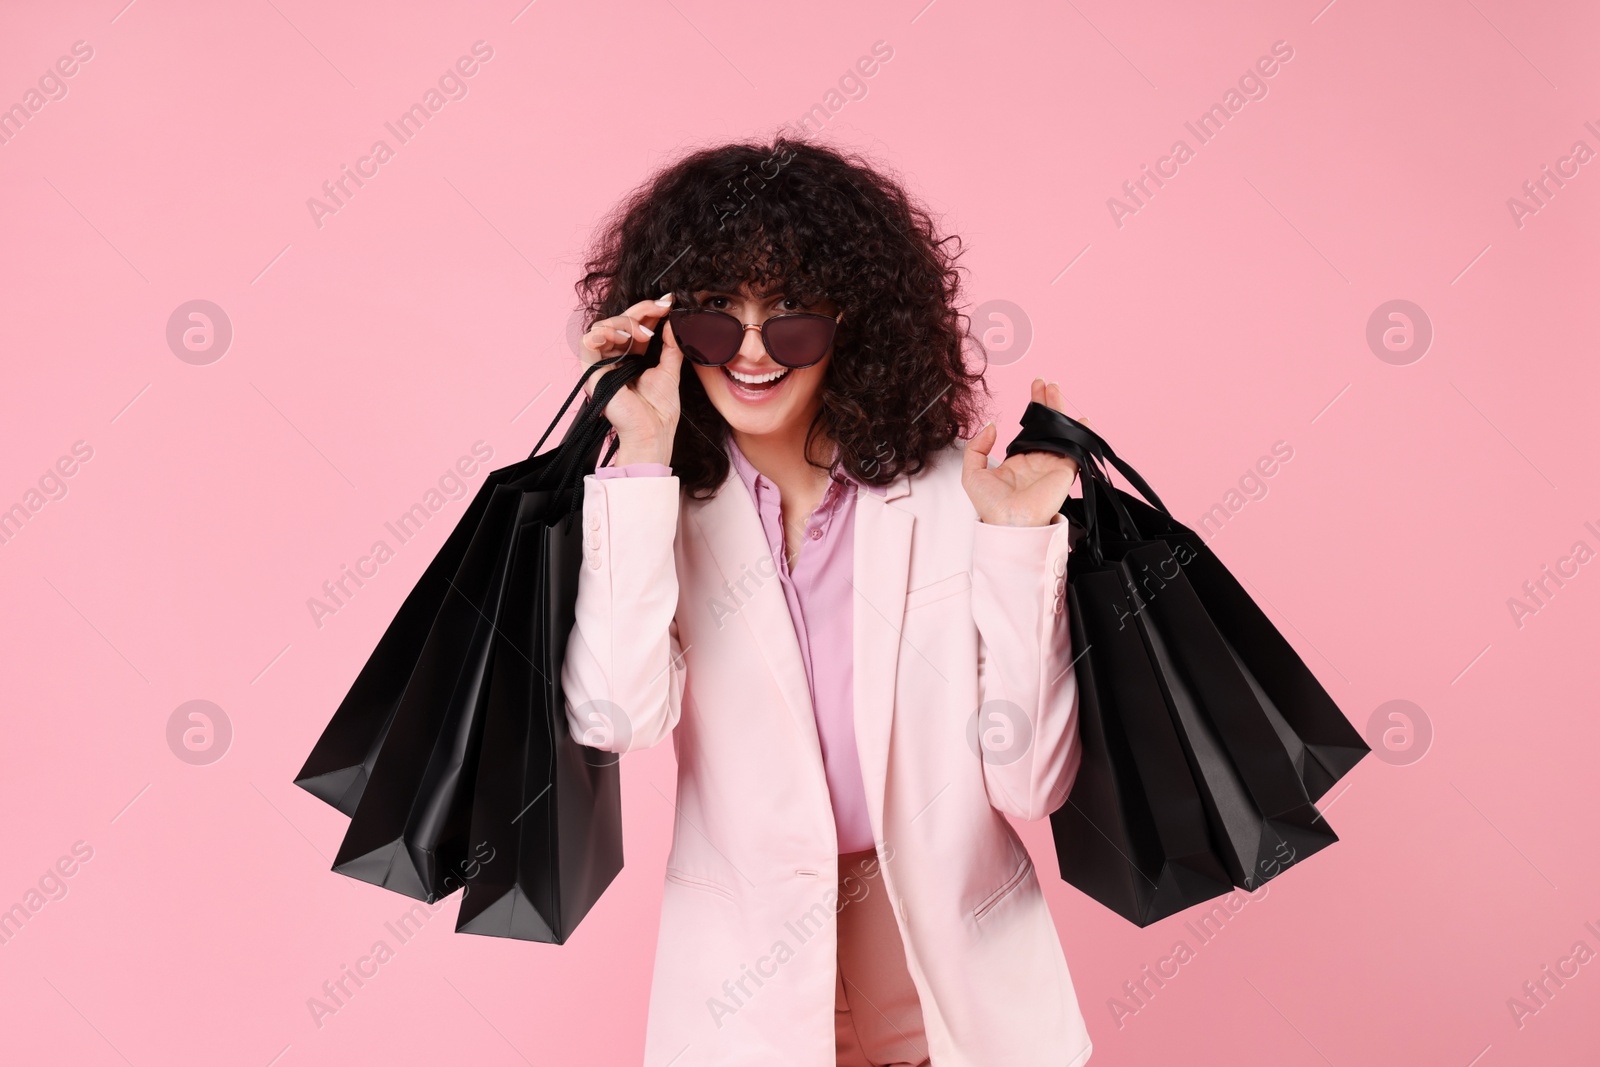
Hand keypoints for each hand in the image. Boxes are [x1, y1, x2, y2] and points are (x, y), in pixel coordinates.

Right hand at [578, 293, 682, 465]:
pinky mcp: (592, 373)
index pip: (634, 326)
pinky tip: (623, 338)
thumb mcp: (670, 371)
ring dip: (625, 322)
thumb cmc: (659, 411)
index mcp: (631, 357)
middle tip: (660, 309)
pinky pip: (587, 343)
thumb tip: (674, 323)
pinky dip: (603, 333)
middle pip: (618, 322)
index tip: (668, 303)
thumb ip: (671, 347)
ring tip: (644, 334)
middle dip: (640, 311)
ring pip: (602, 327)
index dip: (648, 311)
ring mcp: (602, 365)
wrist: (652, 433)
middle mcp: (613, 359)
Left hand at [961, 378, 1083, 526]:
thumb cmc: (991, 506)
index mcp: (1018, 462)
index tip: (1033, 389)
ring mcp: (1052, 465)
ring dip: (1059, 410)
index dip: (1031, 409)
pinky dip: (1079, 433)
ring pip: (1059, 431)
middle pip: (1045, 425)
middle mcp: (1037, 462)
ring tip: (1055, 388)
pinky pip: (1075, 448)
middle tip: (1046, 383)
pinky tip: (1082, 420)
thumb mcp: (972, 473)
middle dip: (1046, 403)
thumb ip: (976, 447)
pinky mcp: (1064, 470)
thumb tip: (991, 425)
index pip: (1028, 430)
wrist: (1010, 523)